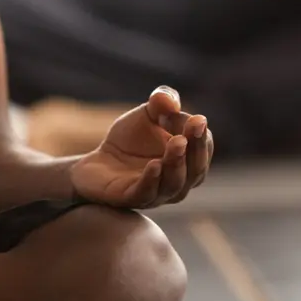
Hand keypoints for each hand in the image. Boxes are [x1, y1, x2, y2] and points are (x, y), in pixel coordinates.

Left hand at [70, 86, 213, 207]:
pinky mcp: (131, 199)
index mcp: (188, 162)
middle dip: (196, 150)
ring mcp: (156, 194)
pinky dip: (152, 180)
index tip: (198, 119)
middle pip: (195, 172)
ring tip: (176, 143)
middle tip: (191, 131)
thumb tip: (171, 102)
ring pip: (173, 185)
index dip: (202, 136)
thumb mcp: (147, 114)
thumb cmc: (130, 140)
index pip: (203, 151)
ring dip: (176, 163)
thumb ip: (161, 102)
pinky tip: (154, 164)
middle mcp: (178, 182)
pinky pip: (146, 193)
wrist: (96, 162)